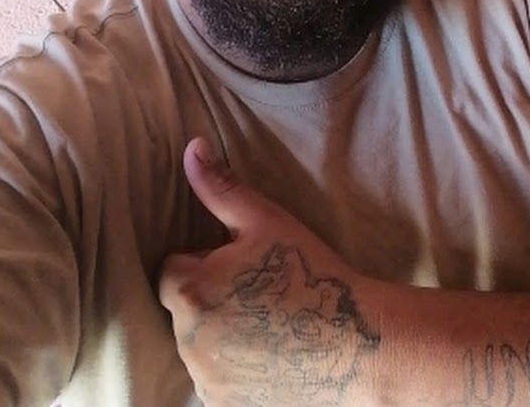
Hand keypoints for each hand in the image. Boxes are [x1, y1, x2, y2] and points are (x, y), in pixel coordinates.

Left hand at [159, 138, 379, 406]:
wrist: (356, 343)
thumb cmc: (309, 272)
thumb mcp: (265, 220)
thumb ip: (220, 187)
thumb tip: (191, 147)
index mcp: (189, 290)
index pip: (174, 268)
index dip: (207, 261)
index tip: (242, 264)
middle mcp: (187, 341)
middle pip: (185, 308)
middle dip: (210, 297)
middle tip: (260, 291)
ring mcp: (207, 378)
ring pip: (200, 345)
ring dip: (220, 333)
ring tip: (268, 322)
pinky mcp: (226, 404)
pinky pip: (218, 377)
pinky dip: (235, 366)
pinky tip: (271, 353)